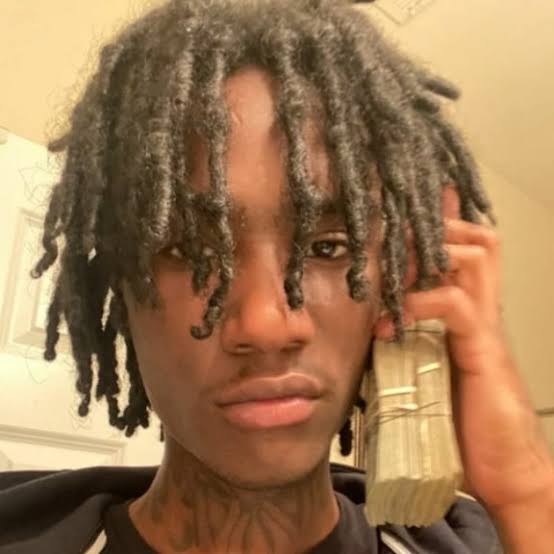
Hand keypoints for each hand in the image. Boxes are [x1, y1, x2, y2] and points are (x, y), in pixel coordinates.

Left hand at [373, 186, 553, 511]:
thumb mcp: (427, 371)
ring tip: (390, 277)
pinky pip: (455, 305)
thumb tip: (376, 326)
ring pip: (473, 258)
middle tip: (391, 240)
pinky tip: (390, 322)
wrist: (504, 472)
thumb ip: (410, 343)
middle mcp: (483, 312)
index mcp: (469, 315)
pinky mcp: (483, 352)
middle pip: (476, 240)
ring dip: (426, 256)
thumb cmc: (460, 422)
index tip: (403, 208)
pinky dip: (420, 302)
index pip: (465, 251)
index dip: (440, 224)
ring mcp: (486, 329)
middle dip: (433, 228)